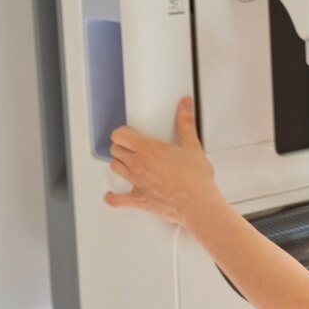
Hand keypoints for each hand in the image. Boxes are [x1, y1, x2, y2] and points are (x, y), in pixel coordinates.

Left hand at [104, 97, 223, 226]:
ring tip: (125, 162)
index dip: (121, 133)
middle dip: (121, 147)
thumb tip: (185, 105)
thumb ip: (186, 123)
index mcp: (148, 149)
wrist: (196, 203)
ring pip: (115, 168)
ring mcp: (136, 182)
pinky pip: (117, 200)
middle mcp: (138, 165)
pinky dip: (112, 197)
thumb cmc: (195, 179)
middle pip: (116, 150)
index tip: (126, 133)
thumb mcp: (193, 146)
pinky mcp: (138, 199)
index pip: (120, 135)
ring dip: (119, 164)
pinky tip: (112, 196)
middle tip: (129, 146)